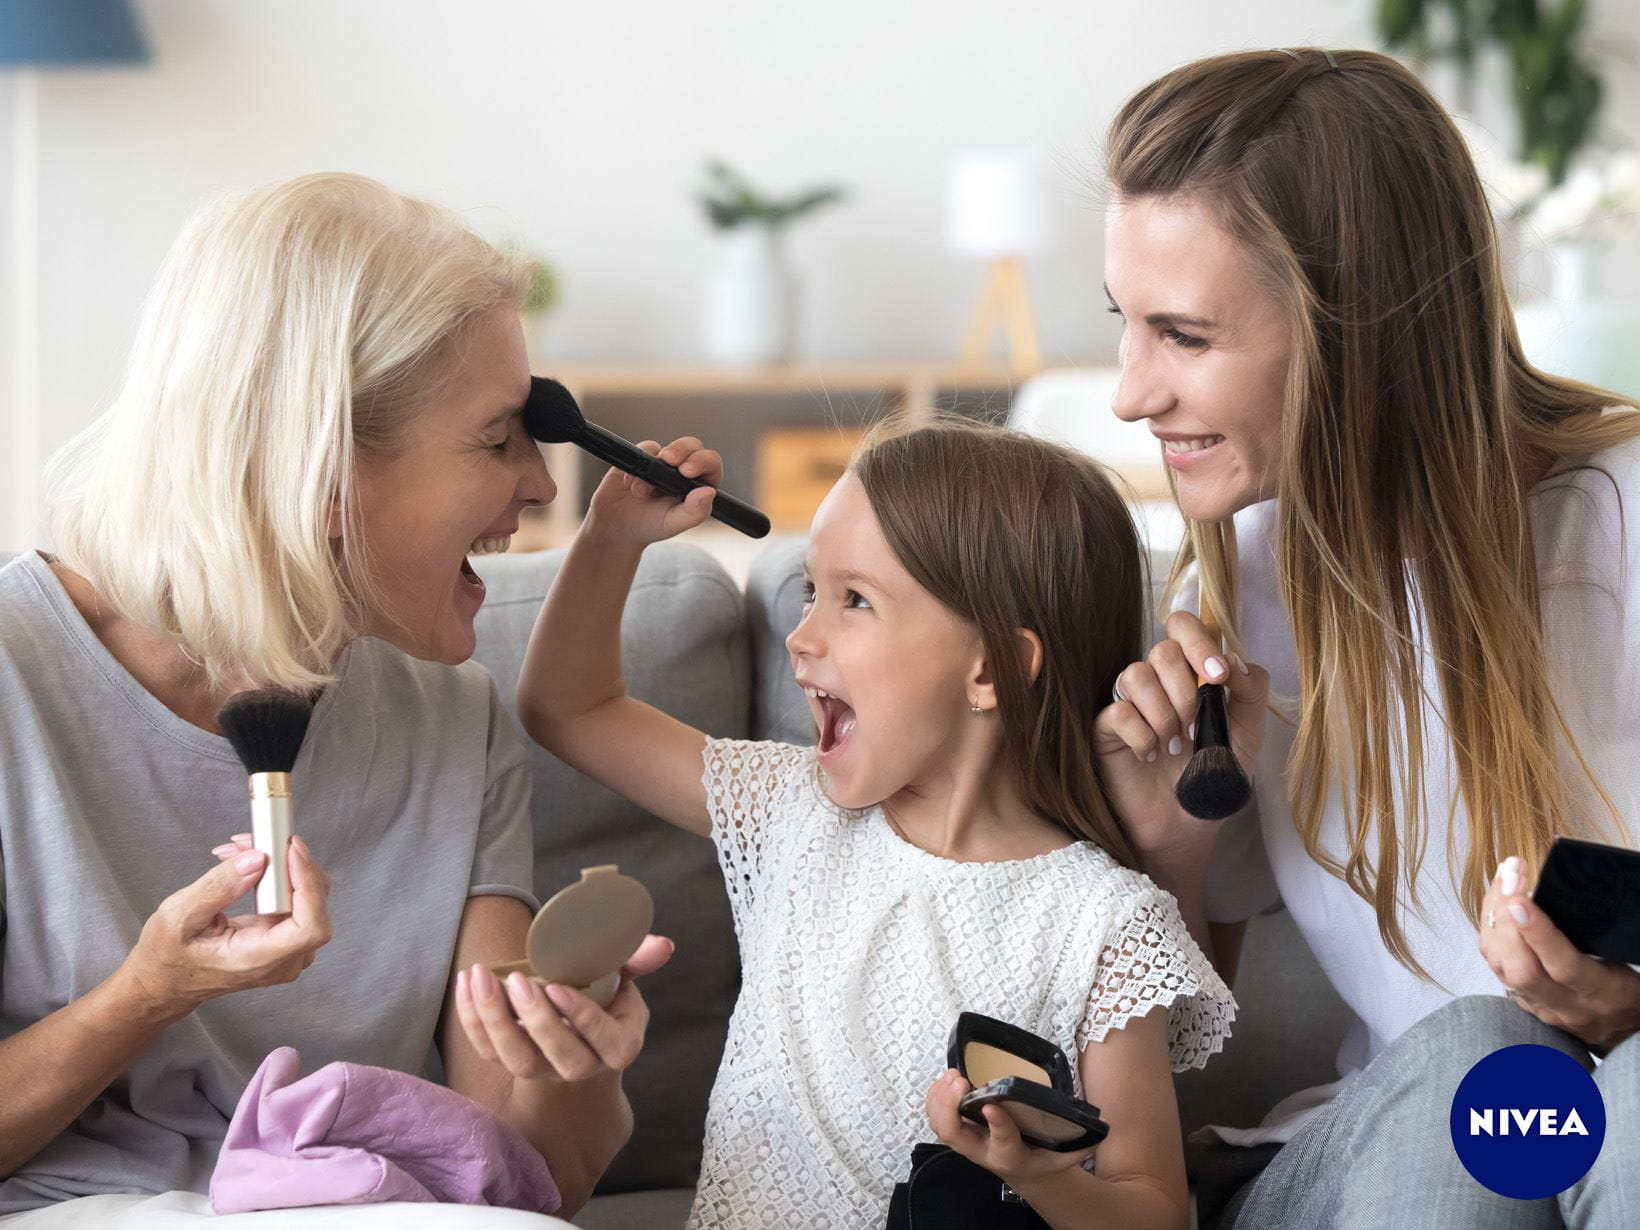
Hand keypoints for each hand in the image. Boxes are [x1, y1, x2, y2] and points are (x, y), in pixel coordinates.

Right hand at [119, 834, 331, 1017]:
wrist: (166, 982)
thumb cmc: (167, 957)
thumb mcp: (178, 918)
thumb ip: (219, 888)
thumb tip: (258, 860)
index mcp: (258, 961)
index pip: (310, 926)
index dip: (309, 884)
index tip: (291, 849)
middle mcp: (282, 961)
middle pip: (314, 904)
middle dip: (286, 863)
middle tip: (251, 841)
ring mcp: (288, 952)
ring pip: (308, 896)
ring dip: (280, 864)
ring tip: (239, 850)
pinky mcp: (285, 938)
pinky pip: (297, 899)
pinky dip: (277, 875)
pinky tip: (248, 862)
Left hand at [454, 935, 673, 1084]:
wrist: (576, 1024)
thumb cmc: (605, 995)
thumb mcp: (625, 975)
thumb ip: (639, 958)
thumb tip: (663, 944)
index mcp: (618, 1047)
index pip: (605, 1043)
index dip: (581, 1019)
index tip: (558, 987)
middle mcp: (581, 1067)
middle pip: (559, 1058)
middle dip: (534, 1020)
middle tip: (516, 980)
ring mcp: (543, 1070)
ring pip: (517, 1060)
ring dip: (495, 1020)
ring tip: (481, 977)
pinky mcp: (508, 1063)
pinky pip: (486, 1050)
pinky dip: (471, 1018)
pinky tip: (466, 983)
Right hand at [583, 436, 721, 546]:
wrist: (616, 524)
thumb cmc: (650, 525)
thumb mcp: (673, 524)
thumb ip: (694, 511)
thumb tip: (709, 492)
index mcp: (698, 485)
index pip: (711, 464)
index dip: (702, 461)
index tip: (686, 470)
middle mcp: (683, 471)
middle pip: (692, 446)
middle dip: (681, 449)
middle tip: (669, 459)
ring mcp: (663, 462)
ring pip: (666, 448)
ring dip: (653, 466)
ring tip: (641, 491)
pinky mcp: (643, 457)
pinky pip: (643, 450)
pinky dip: (636, 467)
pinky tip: (629, 484)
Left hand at [925, 1069, 1095, 1191]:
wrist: (1030, 1174)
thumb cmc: (1046, 1158)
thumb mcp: (1067, 1152)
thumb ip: (1081, 1139)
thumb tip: (1100, 1122)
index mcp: (1012, 1156)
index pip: (1003, 1141)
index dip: (997, 1124)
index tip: (992, 1106)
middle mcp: (984, 1152)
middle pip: (955, 1135)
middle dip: (951, 1106)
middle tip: (960, 1080)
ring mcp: (969, 1143)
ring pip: (941, 1125)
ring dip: (940, 1099)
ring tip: (952, 1076)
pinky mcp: (961, 1132)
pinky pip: (938, 1118)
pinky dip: (936, 1097)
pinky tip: (945, 1080)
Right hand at [1093, 611, 1270, 855]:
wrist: (1187, 828)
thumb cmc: (1213, 780)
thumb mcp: (1248, 735)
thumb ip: (1250, 692)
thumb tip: (1234, 659)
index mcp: (1190, 674)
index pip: (1185, 626)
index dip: (1201, 642)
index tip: (1219, 677)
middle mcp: (1157, 682)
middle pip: (1162, 650)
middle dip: (1187, 691)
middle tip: (1195, 729)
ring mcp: (1129, 703)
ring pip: (1136, 676)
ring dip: (1165, 716)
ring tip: (1173, 748)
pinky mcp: (1105, 729)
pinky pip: (1119, 712)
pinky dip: (1142, 736)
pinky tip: (1150, 756)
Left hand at [1480, 856, 1639, 1053]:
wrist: (1622, 1033)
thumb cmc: (1628, 990)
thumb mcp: (1625, 962)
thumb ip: (1601, 937)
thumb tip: (1568, 894)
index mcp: (1601, 993)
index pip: (1564, 965)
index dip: (1538, 932)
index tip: (1519, 898)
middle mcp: (1566, 1005)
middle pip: (1521, 968)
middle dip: (1506, 917)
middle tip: (1510, 875)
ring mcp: (1541, 1007)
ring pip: (1501, 967)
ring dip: (1494, 919)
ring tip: (1503, 881)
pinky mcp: (1524, 1004)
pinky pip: (1497, 967)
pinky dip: (1492, 932)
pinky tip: (1496, 906)